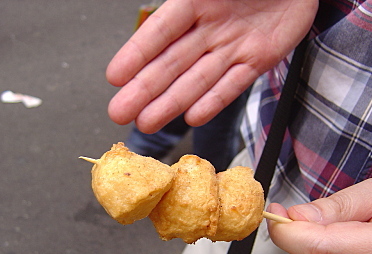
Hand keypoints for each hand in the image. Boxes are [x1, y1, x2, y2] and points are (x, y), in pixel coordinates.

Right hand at [107, 0, 317, 132]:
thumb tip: (160, 13)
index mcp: (196, 0)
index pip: (160, 31)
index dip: (136, 54)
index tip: (114, 77)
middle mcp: (209, 27)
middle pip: (172, 63)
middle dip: (145, 90)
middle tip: (120, 112)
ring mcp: (233, 45)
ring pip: (197, 80)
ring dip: (172, 103)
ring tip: (148, 122)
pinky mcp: (257, 58)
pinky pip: (234, 83)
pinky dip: (215, 101)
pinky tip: (193, 117)